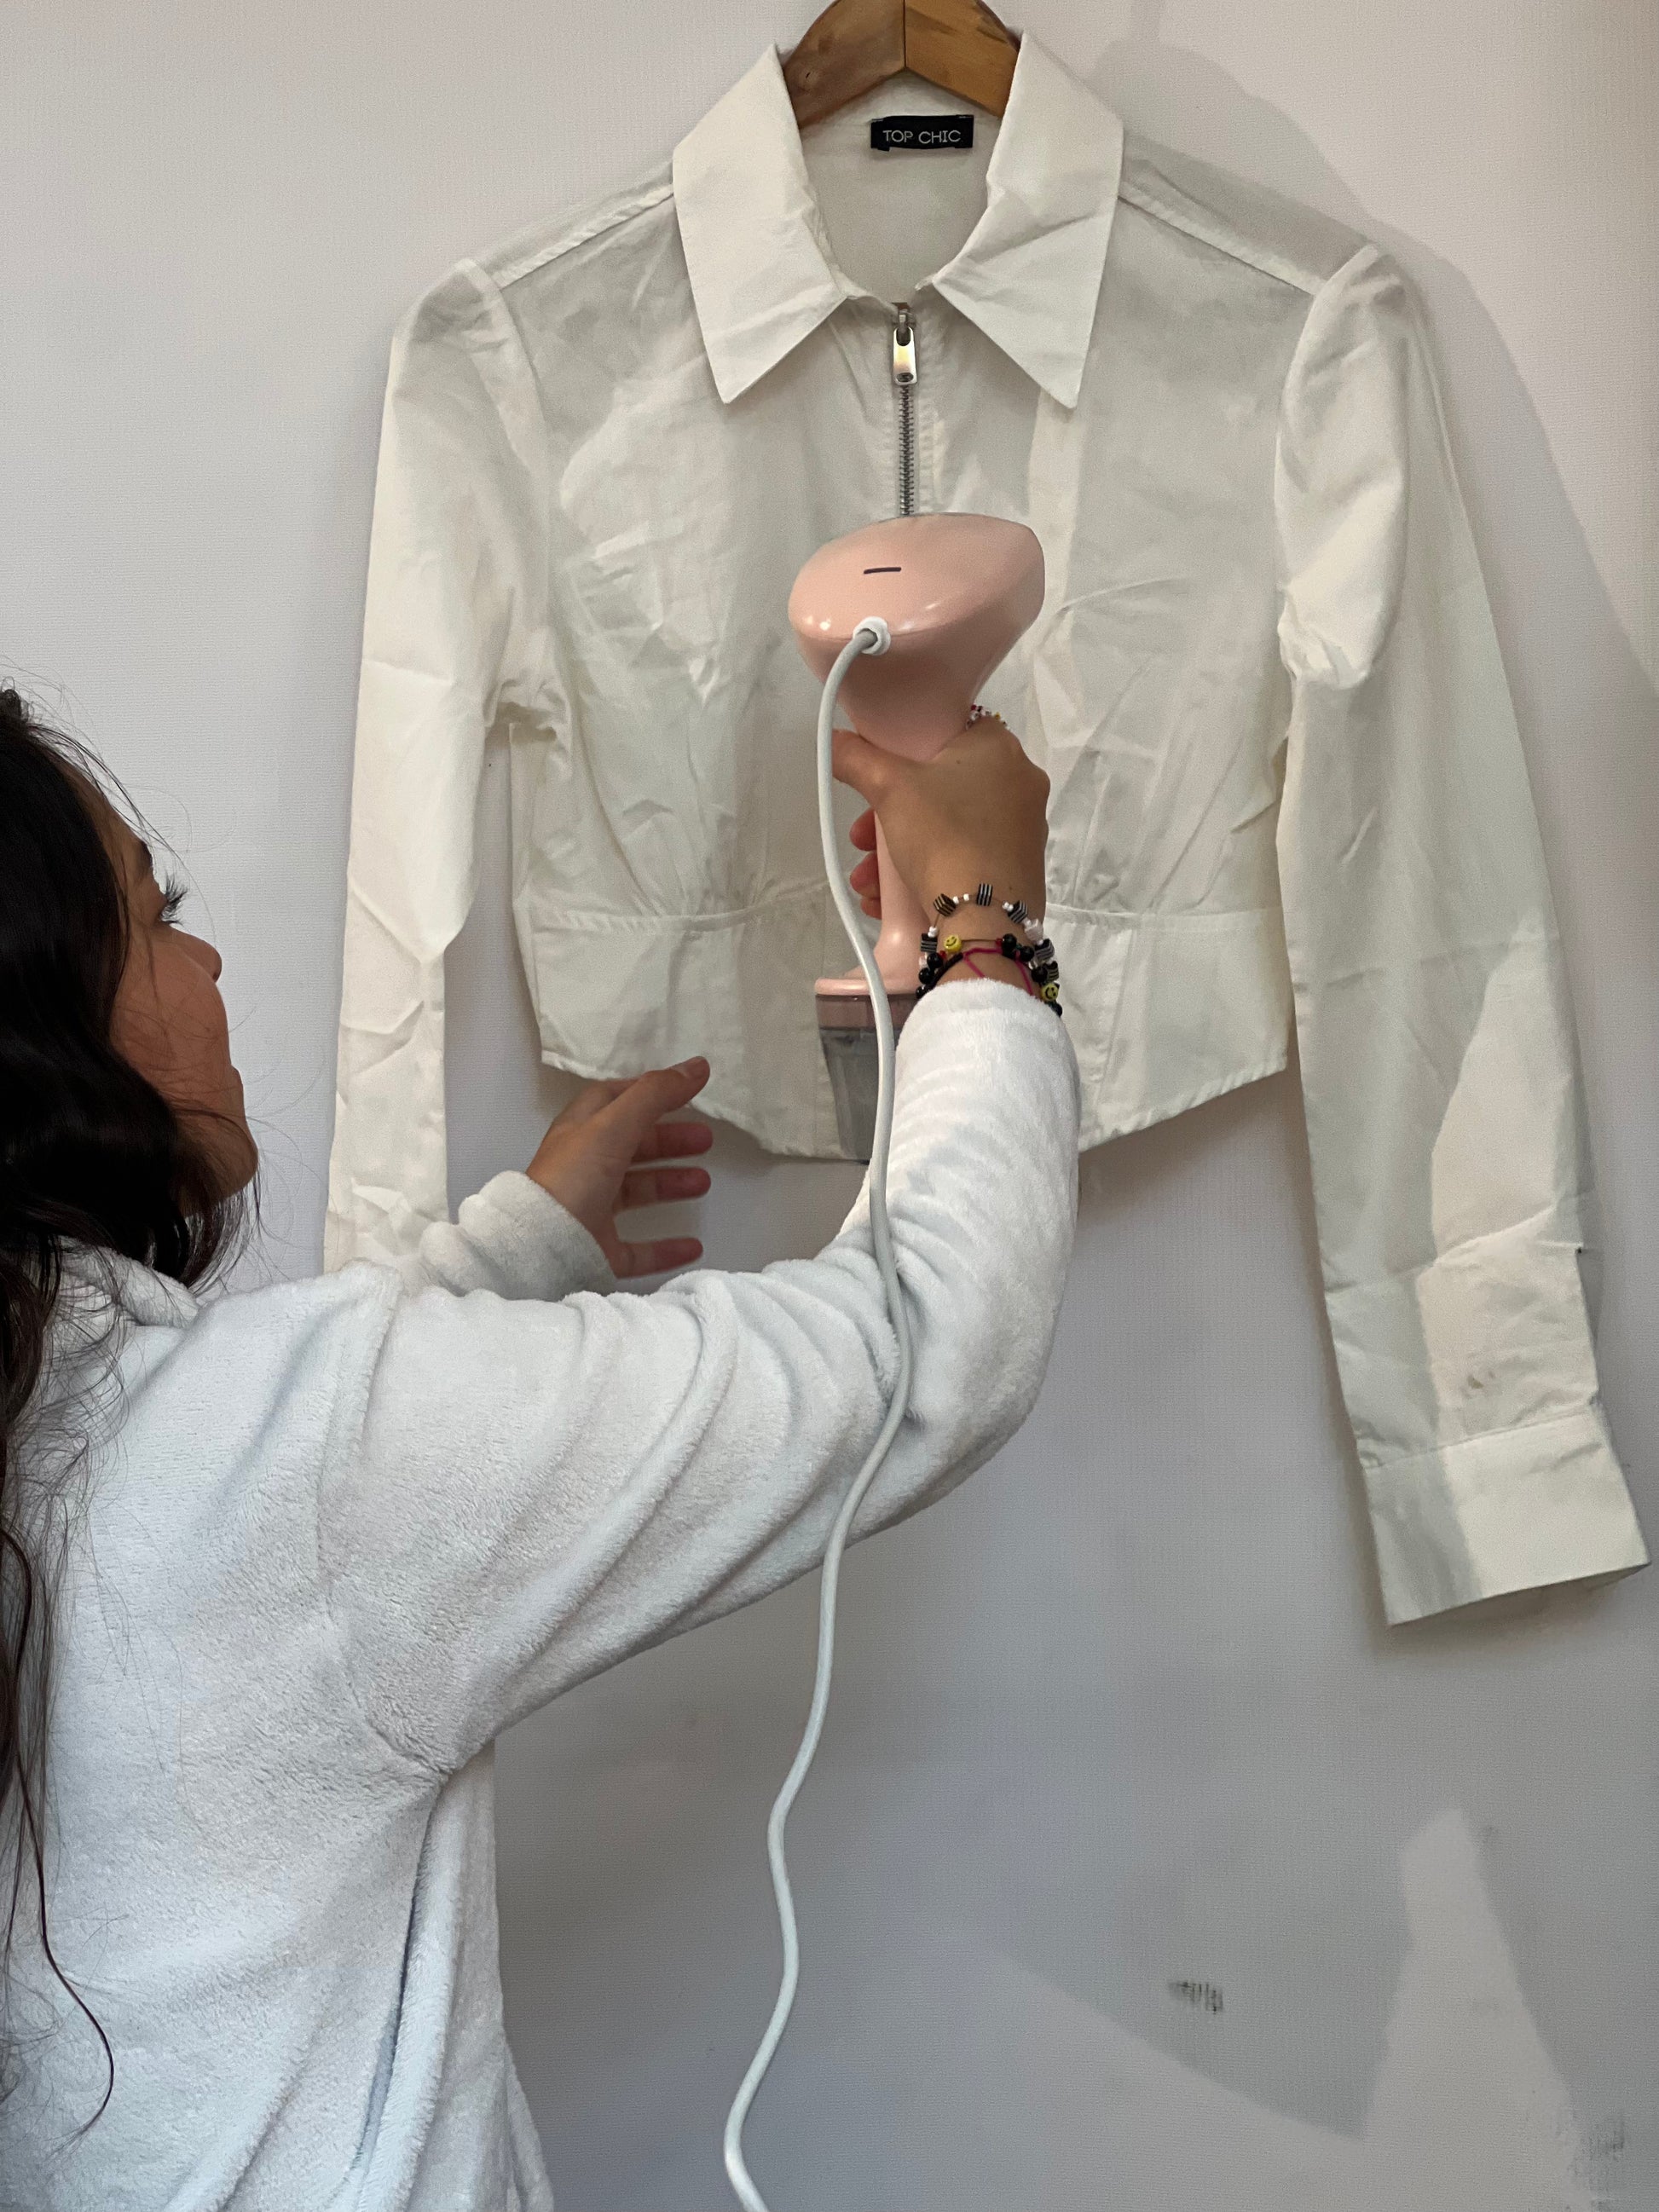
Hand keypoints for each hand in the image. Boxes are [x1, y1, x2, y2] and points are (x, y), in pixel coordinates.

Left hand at [526, 1057, 712, 1279]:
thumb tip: (698, 1065)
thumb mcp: (613, 1125)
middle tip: (706, 1140)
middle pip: (631, 1146)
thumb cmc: (574, 1177)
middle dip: (669, 1140)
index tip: (683, 1091)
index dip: (646, 1093)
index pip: (612, 1100)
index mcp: (580, 1132)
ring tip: (703, 1183)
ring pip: (635, 1192)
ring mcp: (590, 1211)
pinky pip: (637, 1249)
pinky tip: (693, 1247)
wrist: (541, 1246)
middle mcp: (583, 1168)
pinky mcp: (597, 1250)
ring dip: (670, 1184)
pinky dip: (665, 1247)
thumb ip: (655, 1095)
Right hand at [833, 712, 1047, 929]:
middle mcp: (1020, 781)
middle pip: (939, 787)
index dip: (904, 753)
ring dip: (898, 851)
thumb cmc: (943, 838)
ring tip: (868, 881)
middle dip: (888, 818)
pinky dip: (927, 871)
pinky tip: (891, 898)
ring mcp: (1024, 827)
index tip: (876, 781)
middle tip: (861, 840)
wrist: (986, 922)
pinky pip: (963, 857)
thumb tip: (836, 740)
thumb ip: (856, 758)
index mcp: (999, 747)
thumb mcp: (888, 788)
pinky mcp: (1020, 867)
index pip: (947, 731)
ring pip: (947, 828)